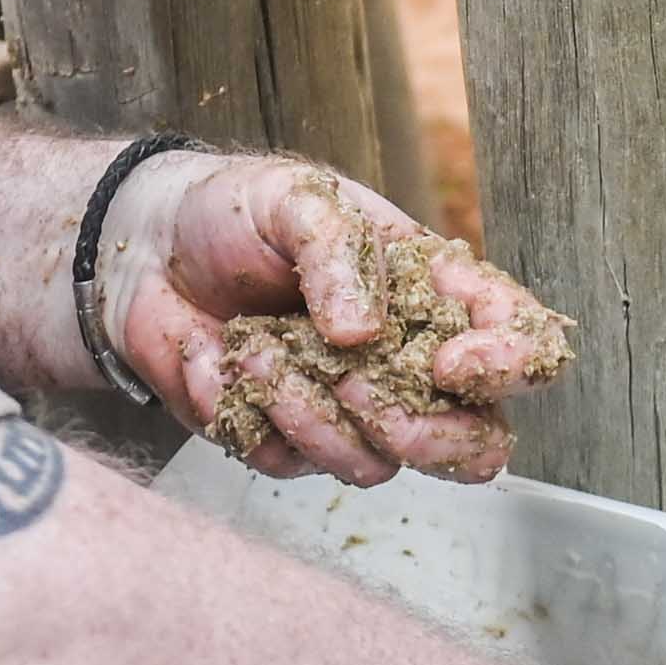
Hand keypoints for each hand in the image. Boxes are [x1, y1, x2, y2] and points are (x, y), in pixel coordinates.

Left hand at [95, 152, 569, 483]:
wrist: (143, 250)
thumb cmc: (234, 212)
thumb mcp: (295, 199)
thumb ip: (338, 251)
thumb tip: (364, 332)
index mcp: (435, 297)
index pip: (522, 343)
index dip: (511, 366)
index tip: (453, 361)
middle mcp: (407, 365)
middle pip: (477, 445)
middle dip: (431, 436)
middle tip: (359, 388)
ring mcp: (350, 412)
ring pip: (376, 465)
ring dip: (313, 413)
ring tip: (255, 345)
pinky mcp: (285, 440)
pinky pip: (290, 462)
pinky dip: (249, 412)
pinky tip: (220, 359)